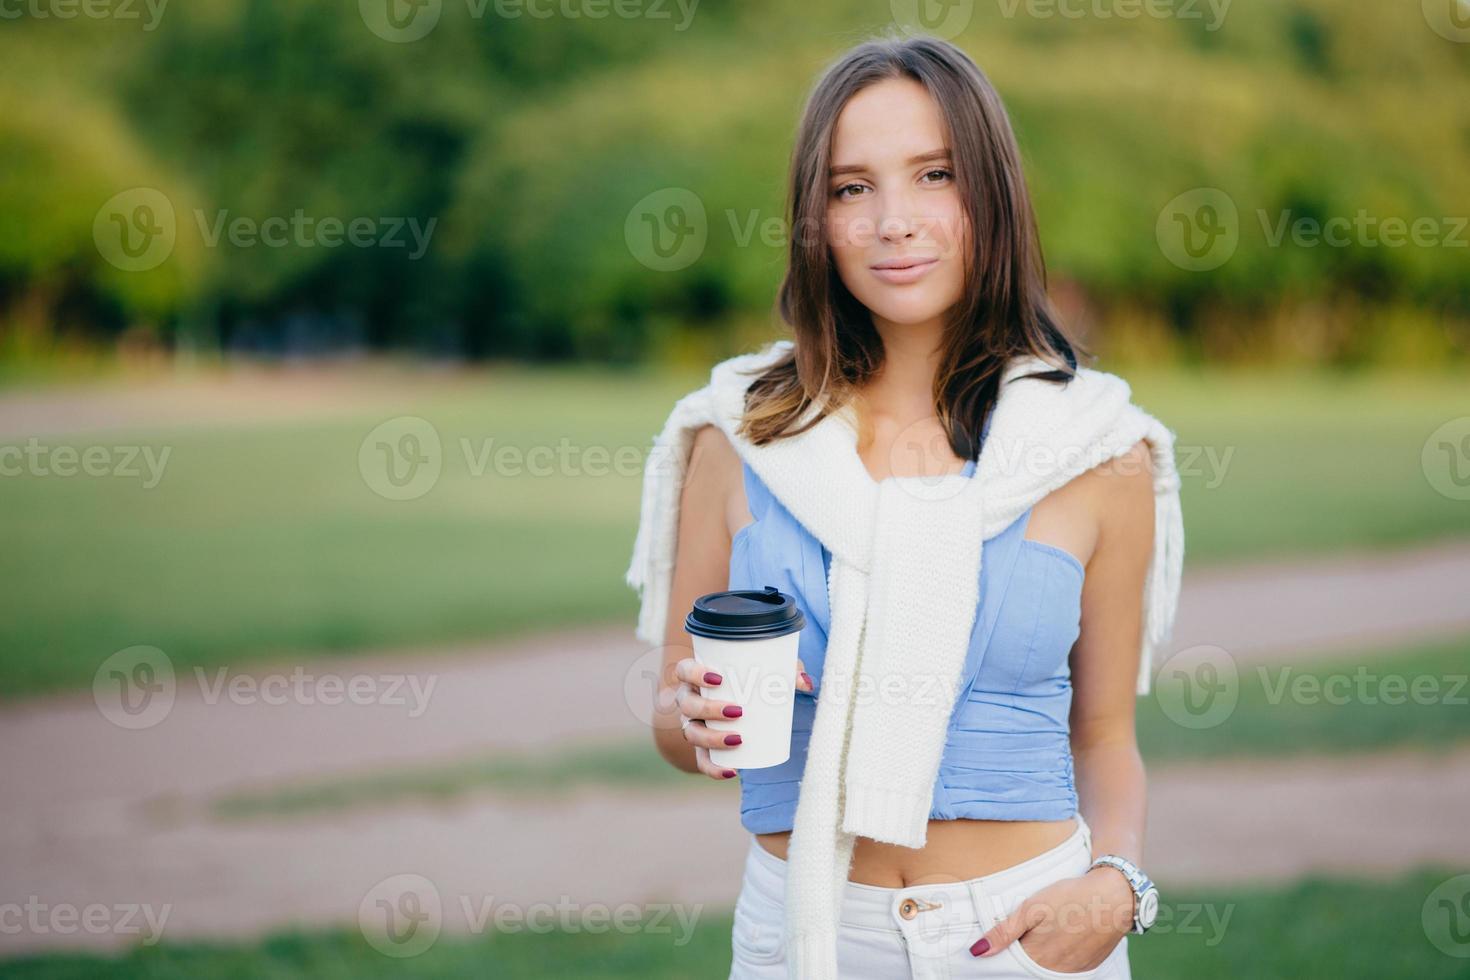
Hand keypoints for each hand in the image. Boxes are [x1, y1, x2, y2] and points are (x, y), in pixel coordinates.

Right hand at [672, 656, 812, 779]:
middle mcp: (691, 700)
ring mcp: (694, 725)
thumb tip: (805, 683)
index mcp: (699, 677)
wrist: (755, 707)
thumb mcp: (773, 672)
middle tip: (738, 712)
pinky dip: (713, 768)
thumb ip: (789, 672)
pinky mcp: (703, 747)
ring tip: (738, 739)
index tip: (719, 678)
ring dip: (710, 738)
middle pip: (686, 704)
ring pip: (690, 732)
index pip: (684, 670)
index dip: (694, 673)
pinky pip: (701, 760)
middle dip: (708, 709)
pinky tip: (731, 771)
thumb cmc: (758, 681)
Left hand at [969, 867, 1132, 970]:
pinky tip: (1062, 936)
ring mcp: (1073, 969)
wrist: (1115, 896)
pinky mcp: (1088, 965)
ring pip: (1046, 968)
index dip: (1003, 951)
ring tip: (1046, 931)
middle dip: (1022, 953)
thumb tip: (978, 951)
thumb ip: (1004, 931)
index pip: (1009, 963)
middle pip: (1028, 968)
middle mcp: (1055, 969)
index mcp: (1037, 956)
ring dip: (1040, 954)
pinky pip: (1066, 967)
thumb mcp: (1032, 907)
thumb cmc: (1072, 898)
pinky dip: (1059, 956)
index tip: (1002, 940)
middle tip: (1027, 931)